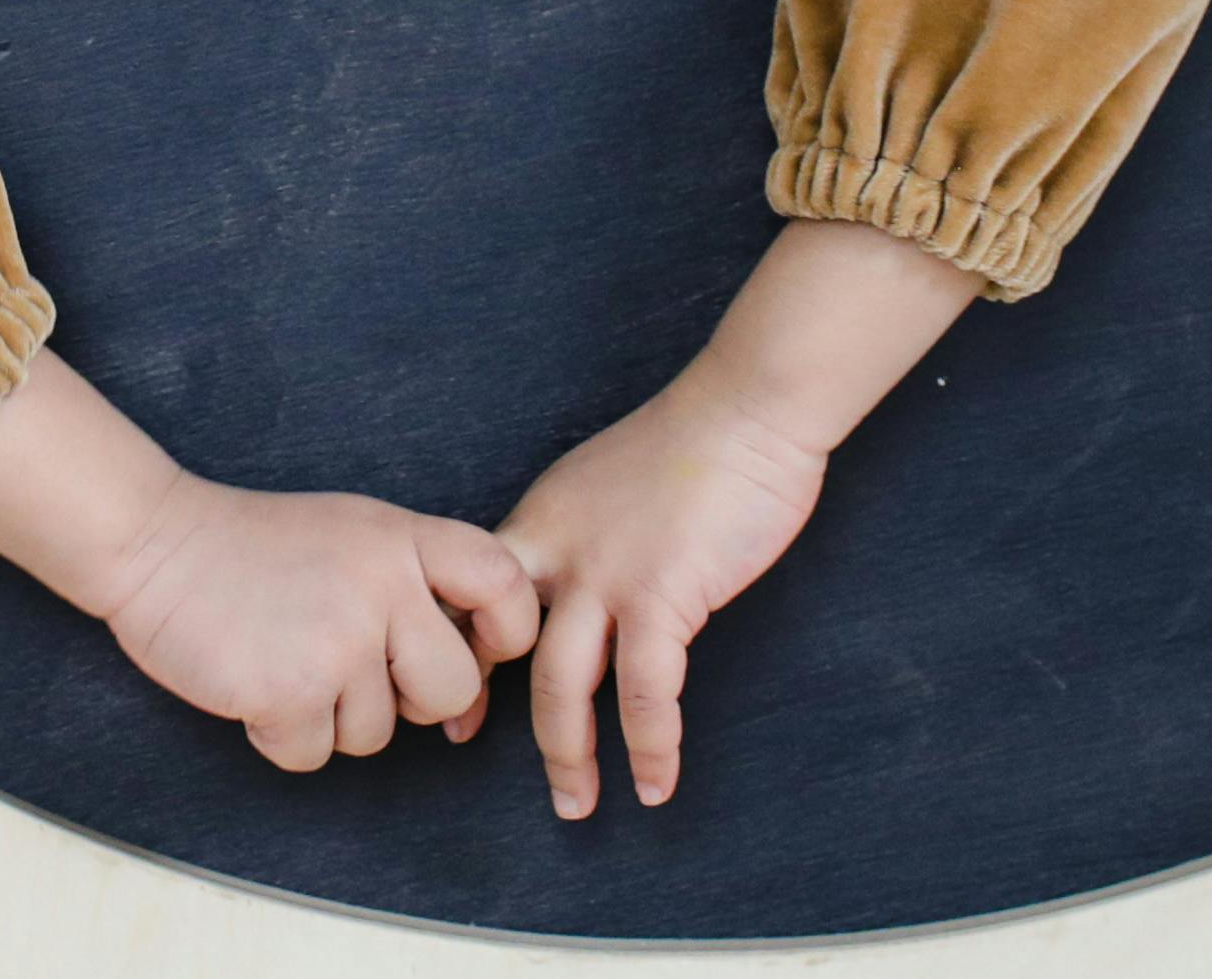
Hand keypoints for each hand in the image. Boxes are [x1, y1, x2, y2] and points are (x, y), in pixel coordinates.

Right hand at [101, 473, 539, 773]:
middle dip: (411, 702)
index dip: (505, 634)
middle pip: (451, 690)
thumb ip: (420, 582)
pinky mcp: (287, 692)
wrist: (157, 544)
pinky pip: (314, 755)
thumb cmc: (261, 546)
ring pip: (377, 735)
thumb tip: (473, 680)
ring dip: (333, 718)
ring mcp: (336, 641)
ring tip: (288, 660)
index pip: (506, 587)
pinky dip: (282, 736)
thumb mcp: (359, 533)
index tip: (472, 652)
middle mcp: (383, 587)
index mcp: (405, 539)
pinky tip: (256, 685)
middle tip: (354, 672)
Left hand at [493, 373, 833, 817]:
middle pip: (509, 657)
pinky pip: (644, 692)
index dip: (463, 661)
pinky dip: (650, 745)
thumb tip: (581, 591)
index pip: (473, 602)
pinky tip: (658, 780)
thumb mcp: (608, 482)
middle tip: (521, 775)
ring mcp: (605, 575)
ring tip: (578, 804)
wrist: (750, 408)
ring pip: (562, 687)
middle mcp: (556, 551)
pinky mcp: (660, 594)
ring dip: (569, 757)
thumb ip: (584, 536)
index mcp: (540, 521)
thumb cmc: (698, 442)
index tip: (462, 714)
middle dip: (506, 726)